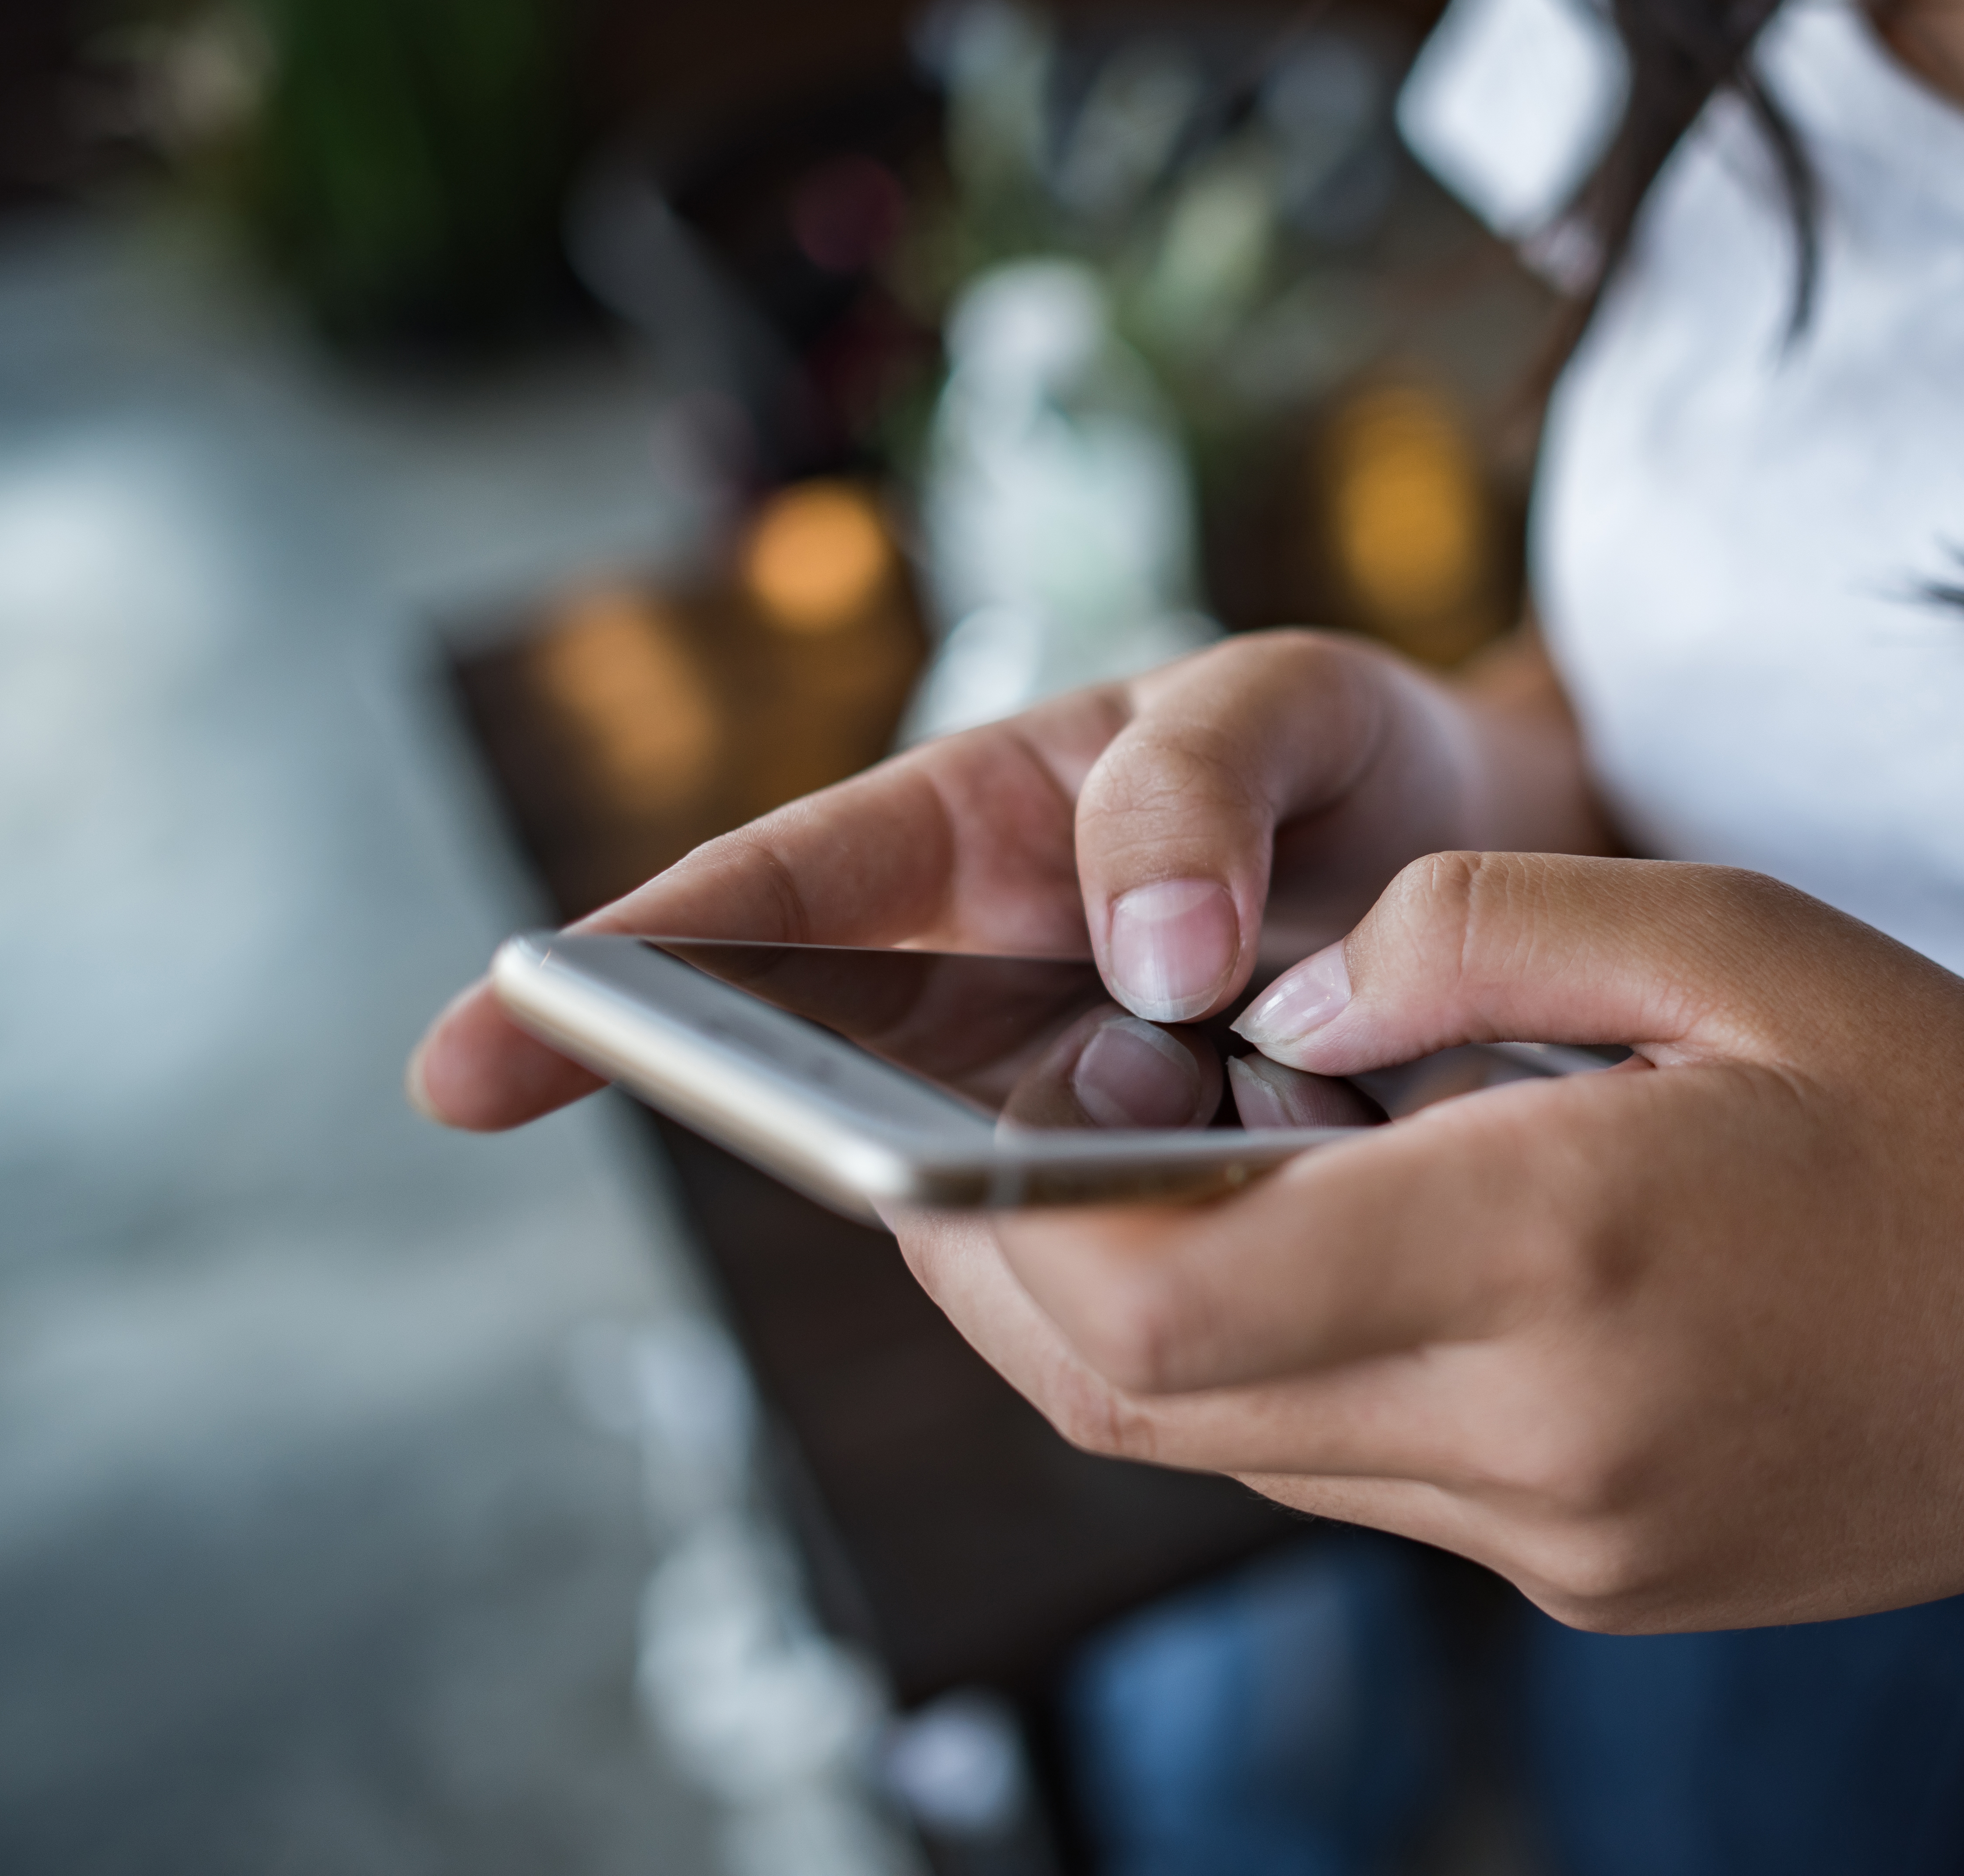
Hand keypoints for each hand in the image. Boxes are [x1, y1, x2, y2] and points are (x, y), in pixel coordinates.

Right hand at [408, 628, 1603, 1131]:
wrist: (1499, 853)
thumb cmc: (1354, 755)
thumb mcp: (1288, 700)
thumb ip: (1201, 786)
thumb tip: (1145, 960)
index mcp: (962, 837)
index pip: (762, 902)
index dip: (622, 977)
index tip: (464, 1060)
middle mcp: (978, 994)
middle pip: (844, 1086)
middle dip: (863, 1134)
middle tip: (986, 1141)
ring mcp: (1056, 1110)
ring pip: (978, 1205)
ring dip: (1067, 1194)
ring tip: (1238, 1097)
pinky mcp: (1156, 1204)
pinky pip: (1116, 1262)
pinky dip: (1183, 1243)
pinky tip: (1290, 1188)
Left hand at [893, 853, 1963, 1631]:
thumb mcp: (1749, 942)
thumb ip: (1489, 926)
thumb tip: (1283, 981)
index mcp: (1567, 1255)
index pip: (1158, 1288)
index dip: (990, 1208)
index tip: (927, 1110)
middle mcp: (1536, 1437)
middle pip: (1140, 1393)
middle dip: (995, 1268)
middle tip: (935, 1139)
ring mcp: (1556, 1539)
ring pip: (1221, 1450)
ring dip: (1113, 1319)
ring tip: (1087, 1171)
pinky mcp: (1582, 1576)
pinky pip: (1341, 1475)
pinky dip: (1257, 1363)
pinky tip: (1279, 1247)